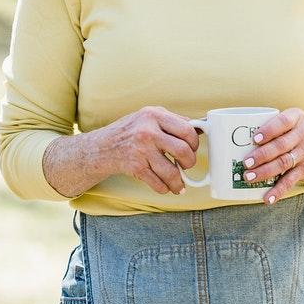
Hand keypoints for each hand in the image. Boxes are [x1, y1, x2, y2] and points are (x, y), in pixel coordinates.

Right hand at [78, 106, 203, 195]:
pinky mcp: (135, 167)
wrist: (102, 146)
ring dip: (179, 182)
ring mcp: (141, 150)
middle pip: (183, 151)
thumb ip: (173, 121)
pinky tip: (165, 186)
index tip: (191, 148)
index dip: (195, 142)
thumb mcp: (150, 116)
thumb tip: (201, 129)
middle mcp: (147, 131)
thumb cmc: (131, 130)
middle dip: (189, 162)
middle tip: (185, 165)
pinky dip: (165, 188)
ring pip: (172, 172)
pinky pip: (158, 183)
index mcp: (154, 115)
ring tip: (179, 184)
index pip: (187, 130)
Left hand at [245, 108, 303, 204]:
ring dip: (265, 172)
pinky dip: (278, 190)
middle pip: (280, 145)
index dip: (269, 130)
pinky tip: (267, 198)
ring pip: (283, 163)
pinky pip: (290, 180)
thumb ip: (273, 128)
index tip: (255, 139)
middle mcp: (303, 134)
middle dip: (262, 155)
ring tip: (249, 178)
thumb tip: (236, 142)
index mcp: (296, 118)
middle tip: (246, 163)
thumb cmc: (299, 136)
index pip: (283, 122)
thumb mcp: (293, 124)